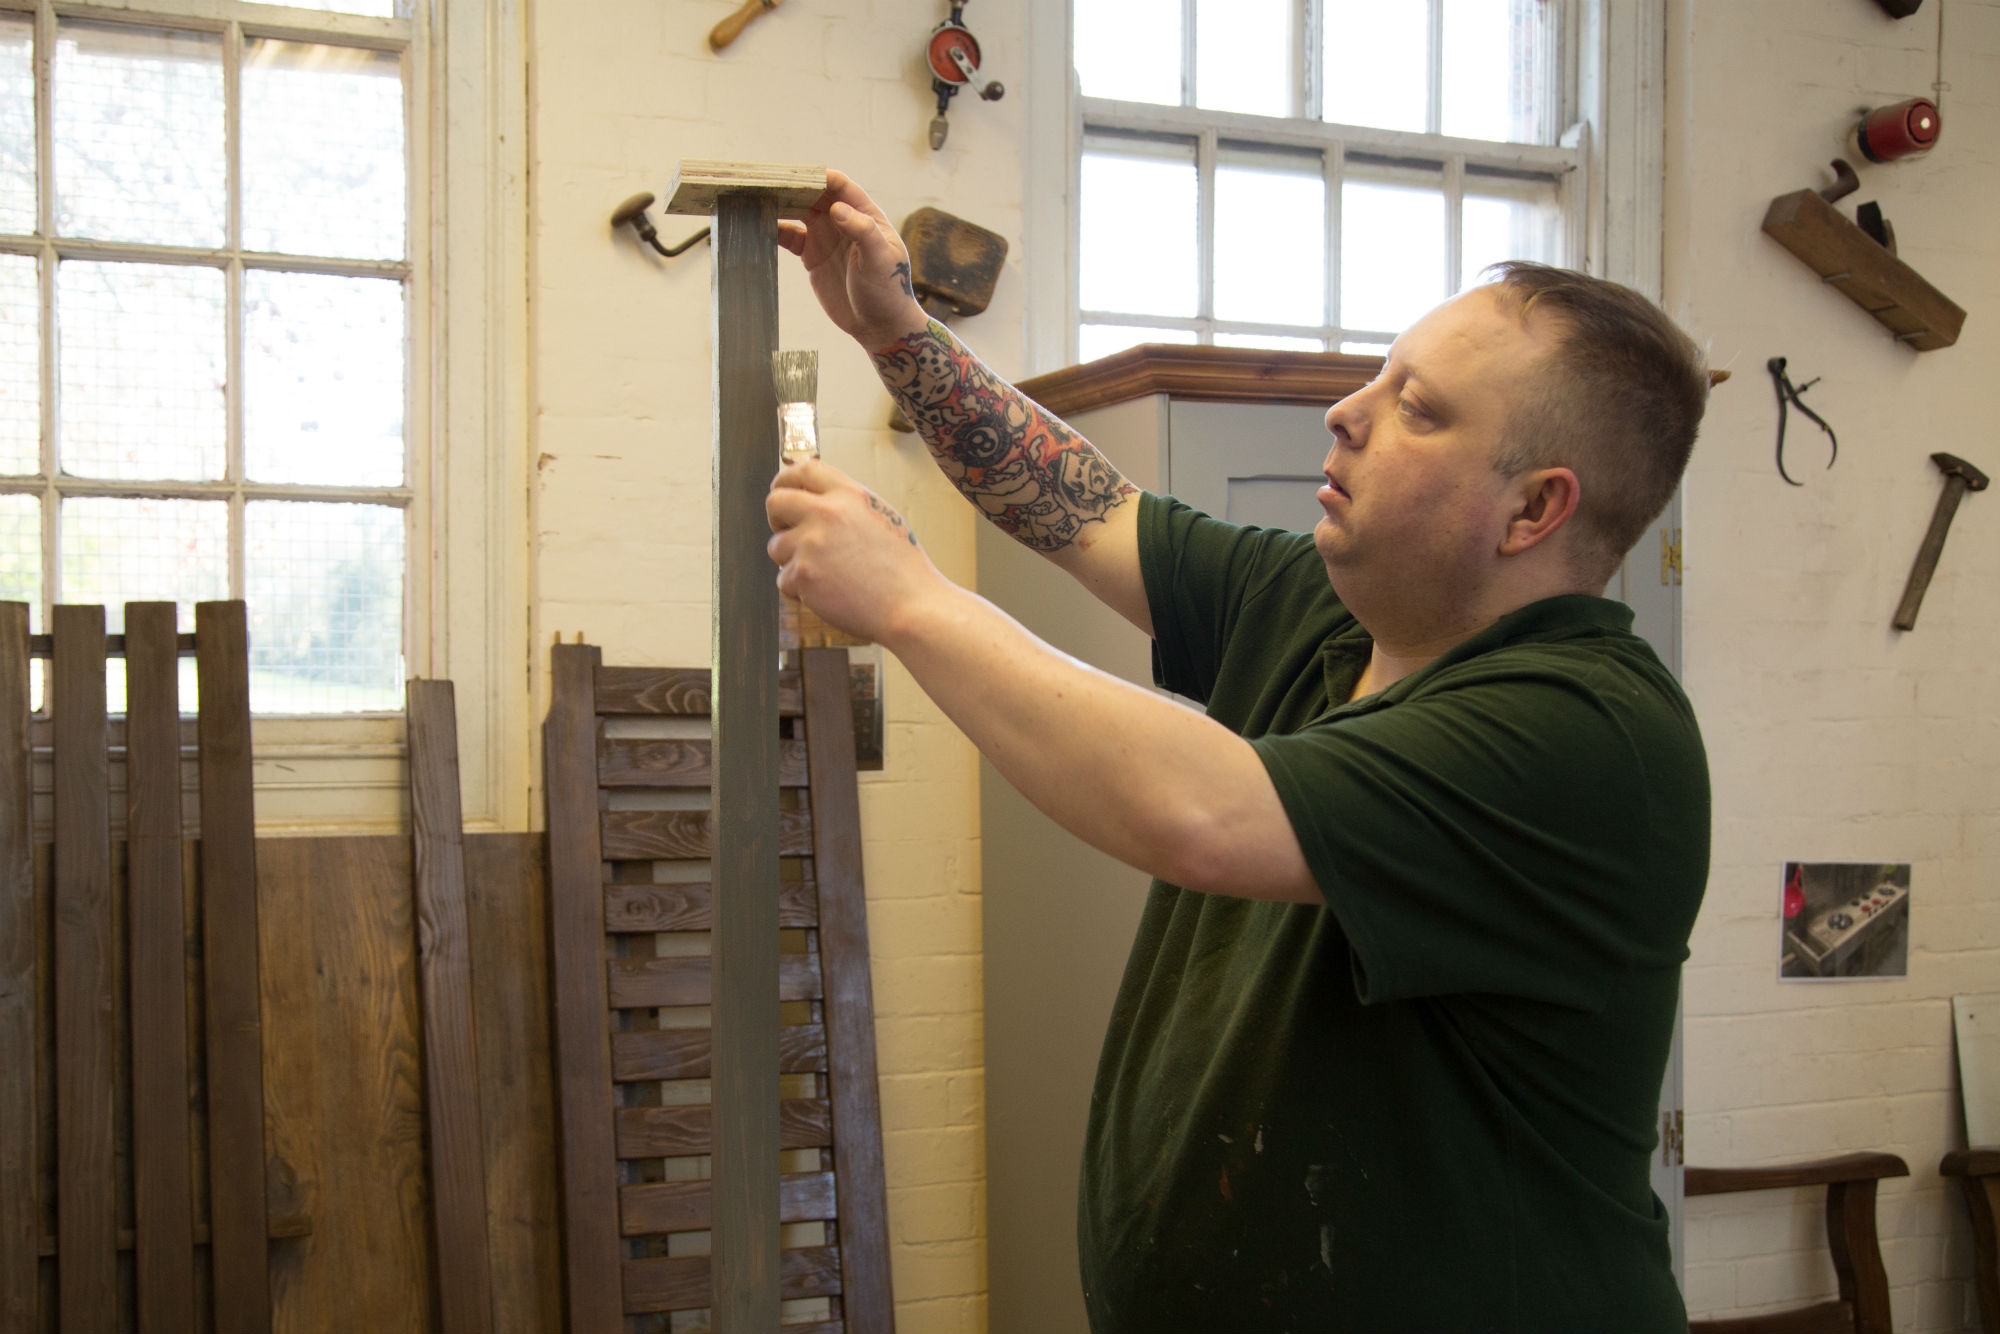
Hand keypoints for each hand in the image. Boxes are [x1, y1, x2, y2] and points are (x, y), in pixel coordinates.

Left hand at [766, 458, 942, 645]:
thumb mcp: (882, 518)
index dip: (786, 480)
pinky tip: (830, 594)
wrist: (911, 606)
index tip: (782, 491)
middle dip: (776, 518)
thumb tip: (815, 500)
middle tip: (787, 533)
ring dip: (791, 561)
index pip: (804, 470)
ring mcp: (812, 543)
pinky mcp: (803, 575)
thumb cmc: (902, 569)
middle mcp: (827, 513)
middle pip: (775, 501)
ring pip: (776, 546)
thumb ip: (848, 505)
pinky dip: (801, 590)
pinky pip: (784, 580)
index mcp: (849, 495)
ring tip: (826, 574)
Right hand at [777, 169, 931, 351]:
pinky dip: (776, 229)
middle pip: (815, 195)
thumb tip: (837, 208)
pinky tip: (760, 225)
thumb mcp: (879, 260)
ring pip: (800, 211)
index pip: (841, 187)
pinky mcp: (812, 255)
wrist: (879, 326)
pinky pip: (790, 236)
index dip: (820, 177)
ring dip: (781, 204)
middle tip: (769, 181)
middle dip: (795, 187)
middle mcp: (844, 221)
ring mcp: (826, 237)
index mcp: (865, 215)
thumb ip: (862, 231)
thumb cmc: (888, 291)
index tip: (798, 175)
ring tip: (758, 198)